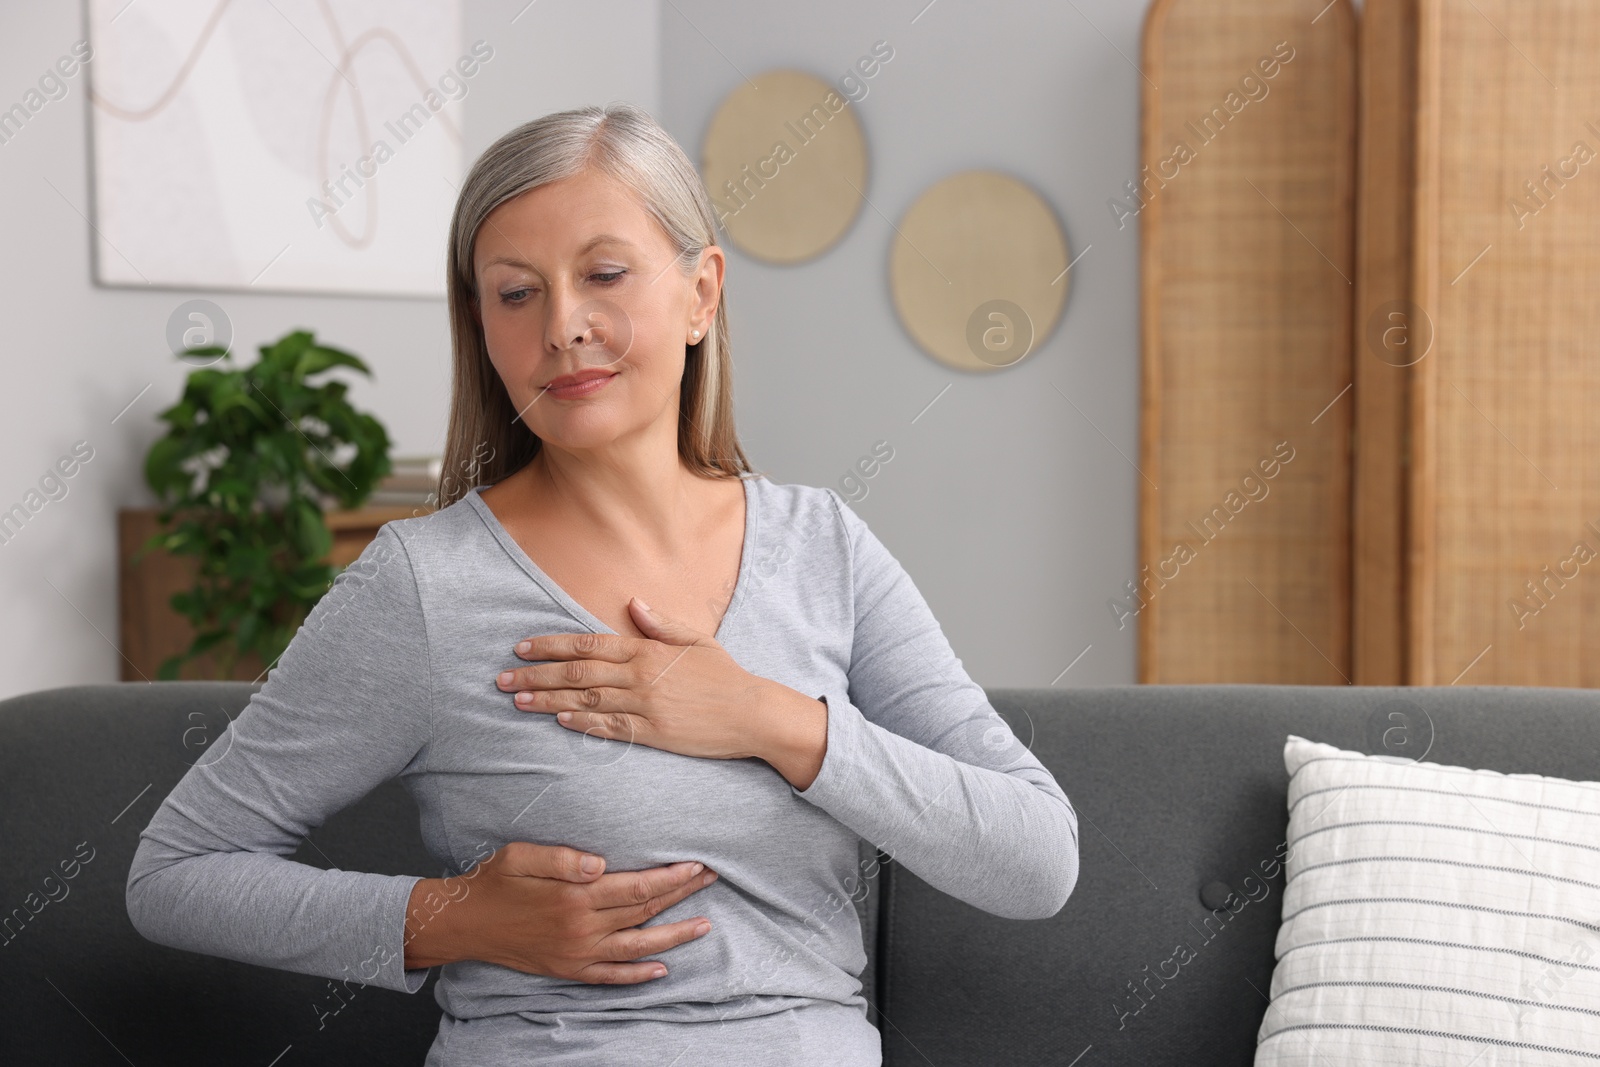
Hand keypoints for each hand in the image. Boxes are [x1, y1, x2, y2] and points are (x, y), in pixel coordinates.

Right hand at [403, 842, 718, 982]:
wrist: (466, 923)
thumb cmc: (494, 882)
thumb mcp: (520, 857)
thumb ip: (561, 858)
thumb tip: (599, 862)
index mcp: (575, 897)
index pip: (637, 886)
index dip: (670, 877)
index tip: (696, 866)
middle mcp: (582, 928)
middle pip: (643, 911)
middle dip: (681, 895)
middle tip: (710, 879)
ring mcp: (578, 953)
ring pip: (637, 948)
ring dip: (674, 937)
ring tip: (703, 926)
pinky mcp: (569, 969)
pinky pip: (611, 977)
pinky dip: (638, 976)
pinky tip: (661, 970)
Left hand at [496, 598, 811, 765]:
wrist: (752, 713)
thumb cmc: (724, 676)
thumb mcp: (696, 640)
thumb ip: (660, 623)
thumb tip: (633, 603)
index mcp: (647, 650)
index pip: (588, 643)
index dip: (551, 645)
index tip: (521, 648)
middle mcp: (641, 676)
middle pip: (577, 672)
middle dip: (536, 675)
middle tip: (502, 678)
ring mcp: (645, 706)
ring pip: (586, 700)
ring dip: (548, 701)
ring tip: (517, 701)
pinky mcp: (653, 734)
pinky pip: (610, 728)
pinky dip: (581, 724)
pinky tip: (558, 721)